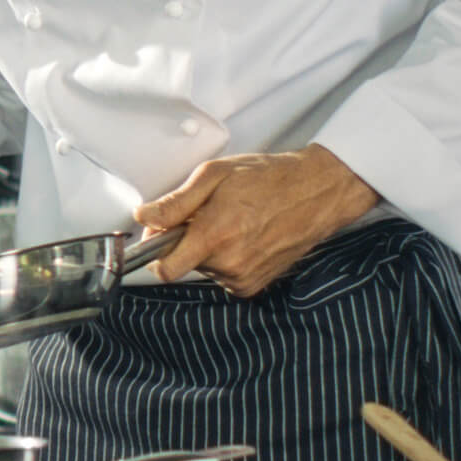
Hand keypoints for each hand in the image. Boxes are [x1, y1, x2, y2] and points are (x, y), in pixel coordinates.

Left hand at [133, 143, 377, 296]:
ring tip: (232, 221)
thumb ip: (174, 203)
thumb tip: (144, 217)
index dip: (154, 249)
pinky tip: (244, 236)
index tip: (159, 233)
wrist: (316, 192)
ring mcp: (245, 277)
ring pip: (204, 268)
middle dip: (186, 239)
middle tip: (208, 213)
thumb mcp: (213, 176)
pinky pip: (224, 275)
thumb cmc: (268, 179)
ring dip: (209, 248)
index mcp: (215, 236)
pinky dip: (226, 258)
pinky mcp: (256, 285)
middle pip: (183, 262)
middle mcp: (230, 263)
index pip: (164, 269)